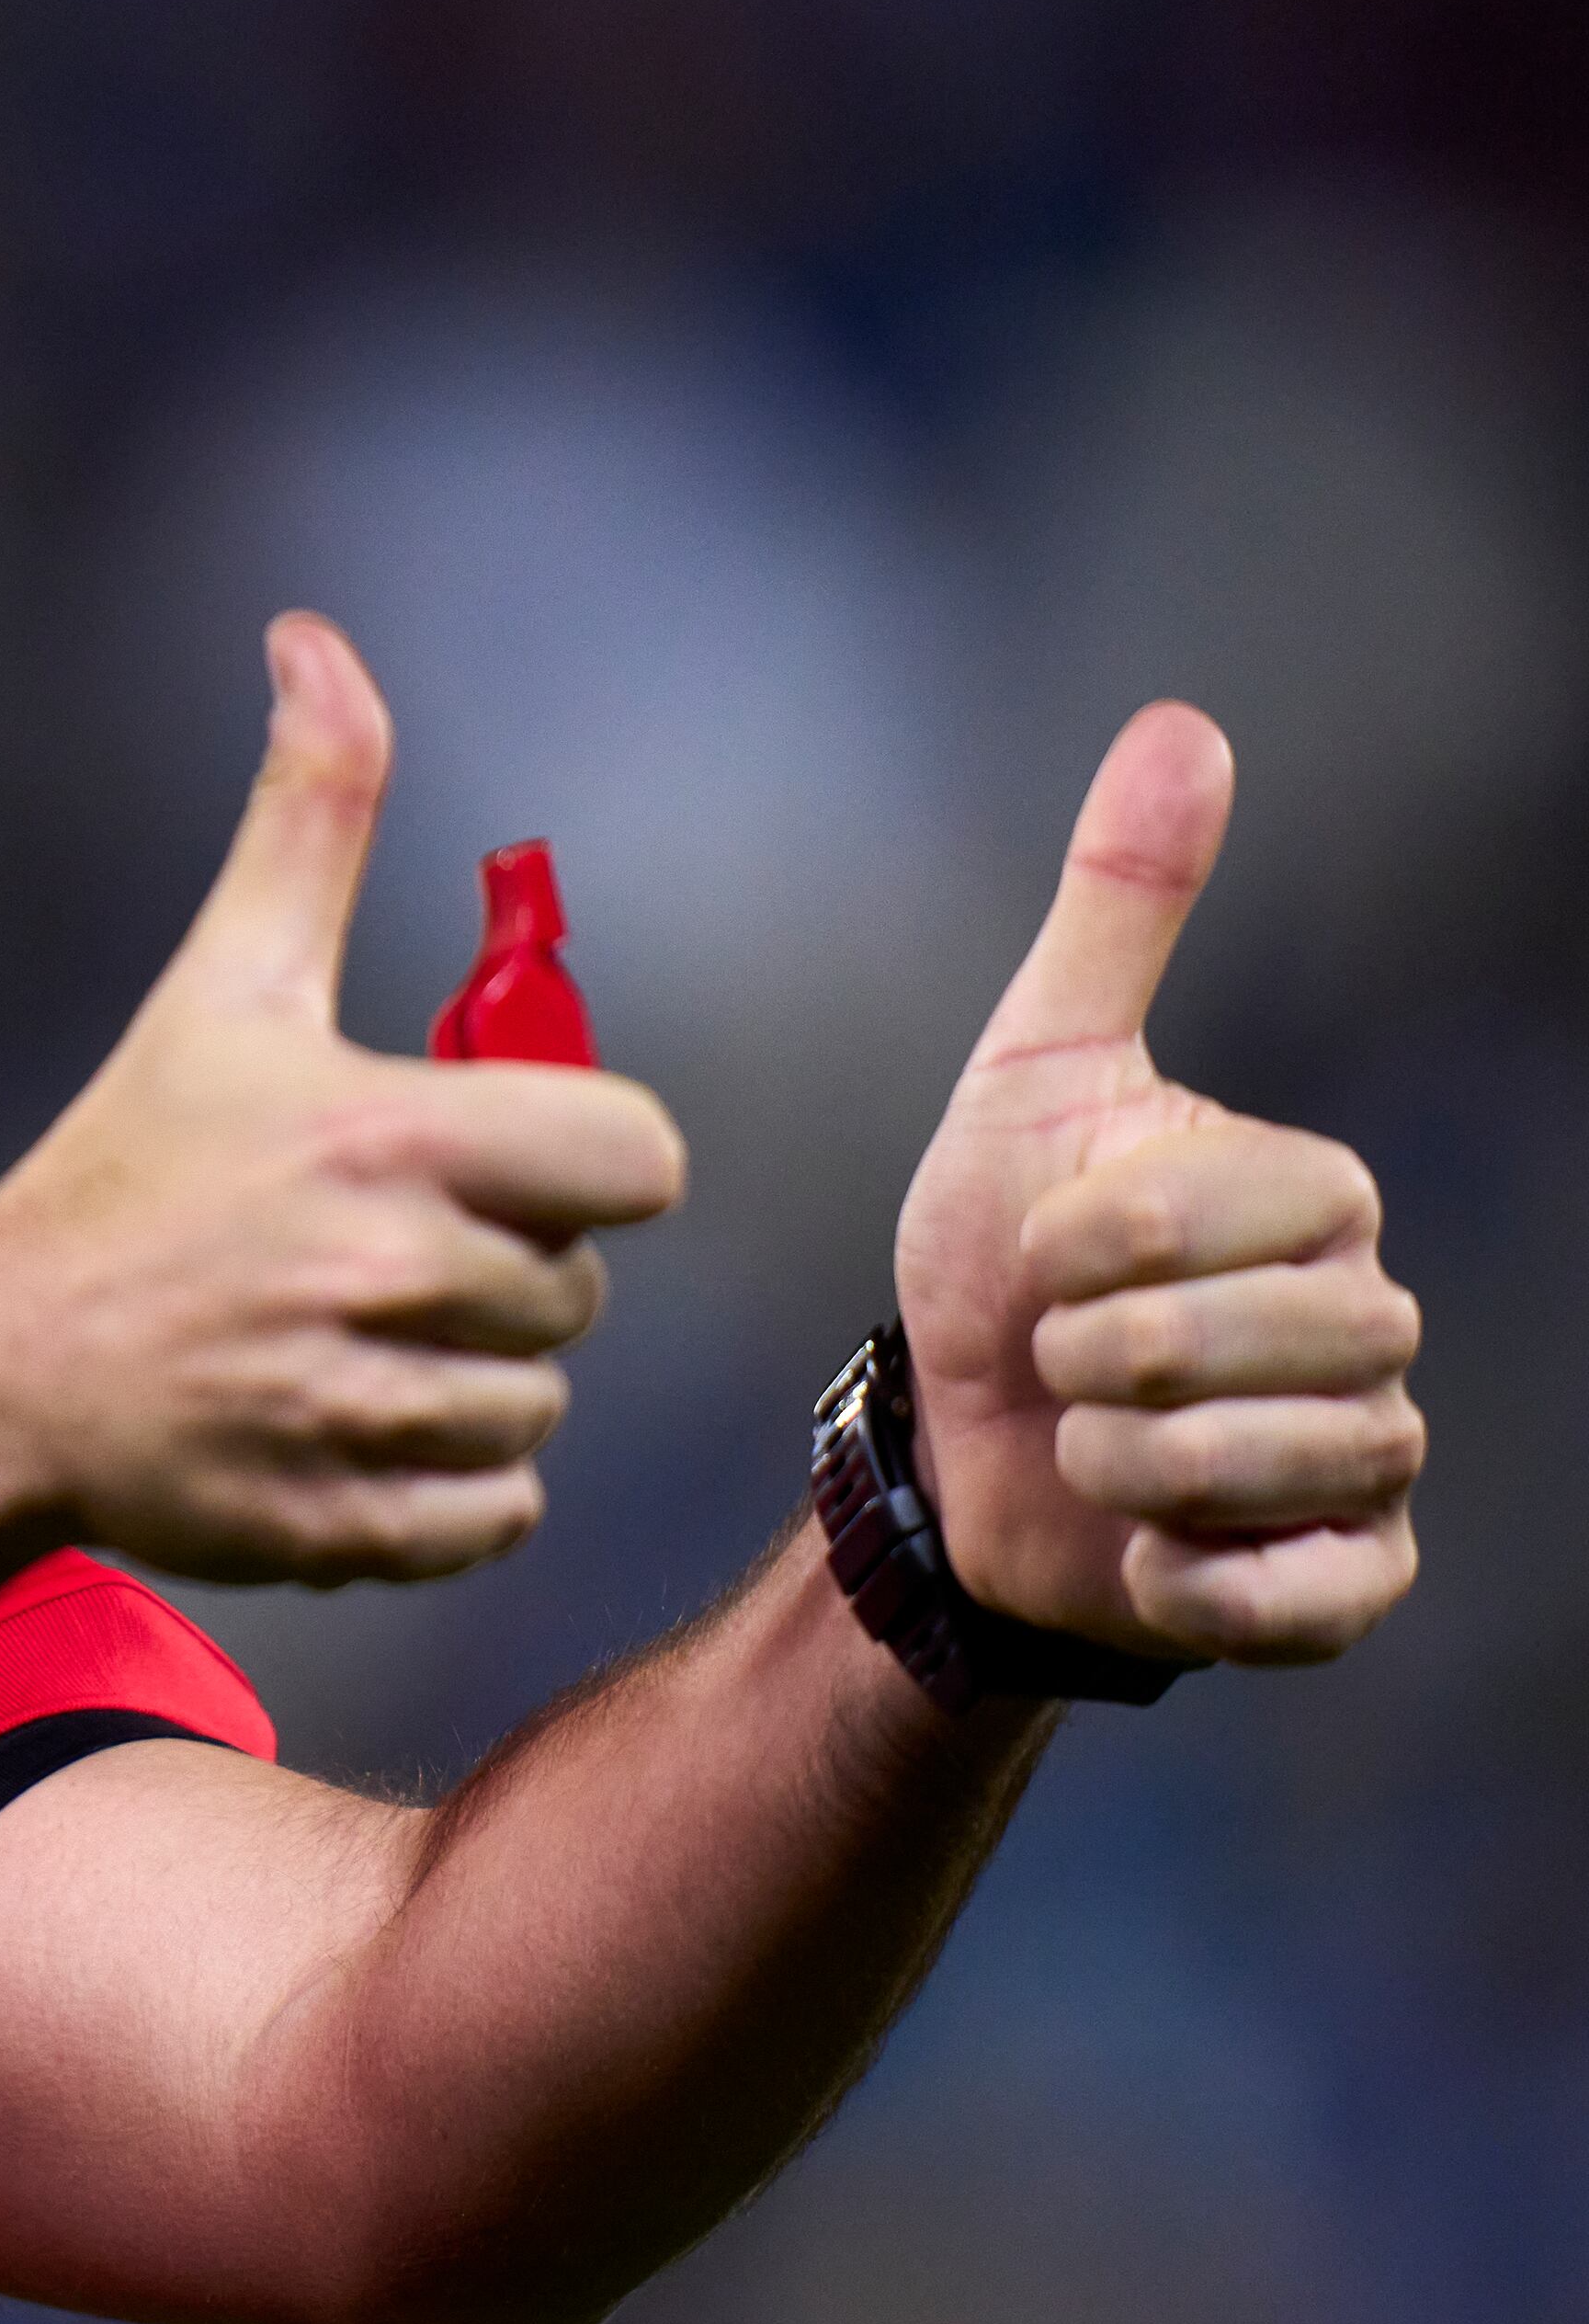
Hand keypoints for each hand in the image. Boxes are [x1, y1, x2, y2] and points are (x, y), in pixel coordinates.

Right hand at [0, 615, 687, 1585]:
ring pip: (538, 1407)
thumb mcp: (225, 984)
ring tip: (349, 1347)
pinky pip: (498, 1516)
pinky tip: (347, 1431)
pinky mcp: (350, 1524)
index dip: (579, 1159)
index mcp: (387, 1136)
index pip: (639, 1160)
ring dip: (468, 1384)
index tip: (489, 1160)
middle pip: (578, 1291)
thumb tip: (314, 640)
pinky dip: (443, 1493)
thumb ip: (309, 814)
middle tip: (373, 1257)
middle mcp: (389, 1276)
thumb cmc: (123, 1177)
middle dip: (501, 1273)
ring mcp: (368, 1410)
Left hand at [893, 705, 1422, 1661]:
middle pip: (1238, 1343)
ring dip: (1119, 1461)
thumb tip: (1184, 723)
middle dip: (1088, 1357)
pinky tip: (1141, 1547)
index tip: (1040, 1257)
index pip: (1219, 1214)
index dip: (1087, 1246)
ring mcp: (1373, 1459)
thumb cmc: (994, 1256)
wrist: (951, 1444)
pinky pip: (1298, 1599)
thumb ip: (1117, 911)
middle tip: (1052, 1361)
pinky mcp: (1345, 1583)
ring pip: (1258, 1466)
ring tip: (1084, 1443)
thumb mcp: (1032, 1073)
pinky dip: (1190, 1580)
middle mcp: (1372, 1321)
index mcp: (1318, 1197)